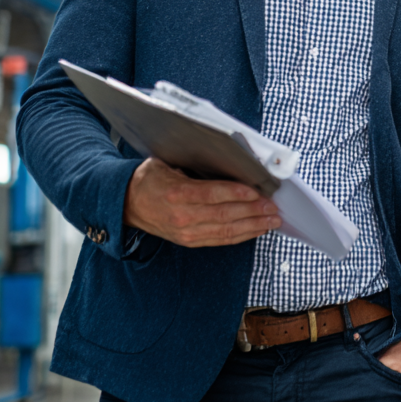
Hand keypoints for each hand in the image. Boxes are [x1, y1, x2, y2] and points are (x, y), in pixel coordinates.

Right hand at [123, 158, 280, 246]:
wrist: (126, 204)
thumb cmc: (149, 179)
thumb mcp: (167, 163)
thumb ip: (195, 165)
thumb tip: (230, 160)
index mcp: (176, 194)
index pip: (212, 194)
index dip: (237, 193)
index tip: (258, 191)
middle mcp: (182, 216)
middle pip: (224, 215)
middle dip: (253, 212)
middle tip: (273, 207)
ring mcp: (186, 232)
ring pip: (226, 231)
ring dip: (253, 226)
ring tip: (272, 220)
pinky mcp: (189, 241)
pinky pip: (220, 240)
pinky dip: (241, 235)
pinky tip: (256, 229)